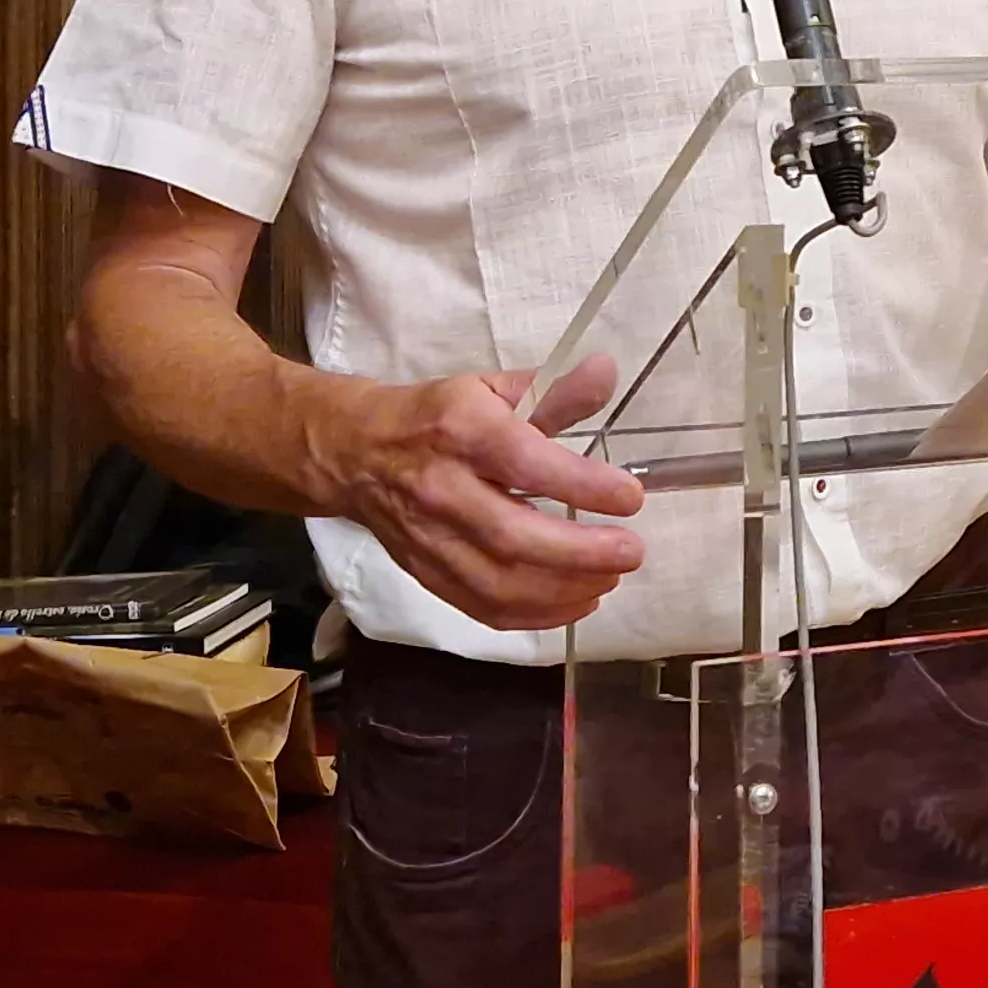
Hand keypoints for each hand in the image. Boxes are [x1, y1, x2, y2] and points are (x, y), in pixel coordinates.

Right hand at [326, 356, 646, 631]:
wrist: (356, 453)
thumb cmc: (435, 418)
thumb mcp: (490, 389)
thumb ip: (553, 390)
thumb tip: (608, 372)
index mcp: (461, 432)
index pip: (524, 464)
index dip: (582, 484)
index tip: (631, 496)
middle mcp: (442, 489)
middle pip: (512, 536)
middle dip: (580, 552)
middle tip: (631, 551)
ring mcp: (430, 539)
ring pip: (499, 583)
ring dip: (565, 590)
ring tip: (610, 576)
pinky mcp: (427, 574)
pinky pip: (483, 609)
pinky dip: (536, 616)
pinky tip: (577, 601)